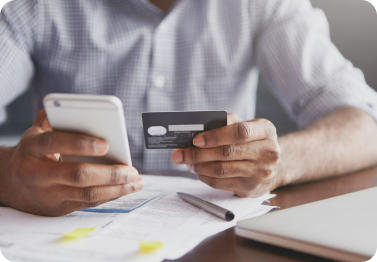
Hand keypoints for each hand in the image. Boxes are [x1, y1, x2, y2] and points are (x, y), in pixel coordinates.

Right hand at [0, 109, 142, 215]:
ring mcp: (48, 194)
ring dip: (116, 189)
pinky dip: (110, 196)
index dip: (80, 143)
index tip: (106, 144)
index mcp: (32, 148)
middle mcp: (38, 173)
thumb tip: (74, 106)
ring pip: (87, 194)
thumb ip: (53, 118)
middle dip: (109, 173)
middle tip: (131, 169)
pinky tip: (124, 189)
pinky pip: (88, 203)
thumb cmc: (31, 153)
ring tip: (135, 182)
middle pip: (77, 175)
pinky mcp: (58, 208)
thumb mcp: (35, 132)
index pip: (55, 143)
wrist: (8, 184)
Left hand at [171, 114, 280, 196]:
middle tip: (180, 153)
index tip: (196, 140)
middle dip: (198, 154)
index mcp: (266, 130)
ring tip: (188, 162)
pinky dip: (205, 177)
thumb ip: (226, 123)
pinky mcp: (251, 188)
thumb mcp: (246, 126)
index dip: (216, 136)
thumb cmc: (253, 142)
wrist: (272, 166)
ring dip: (199, 166)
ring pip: (221, 170)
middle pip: (227, 153)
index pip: (240, 132)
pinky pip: (221, 183)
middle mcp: (268, 152)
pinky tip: (199, 171)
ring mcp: (261, 172)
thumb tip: (198, 129)